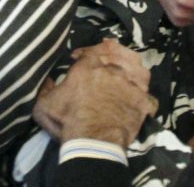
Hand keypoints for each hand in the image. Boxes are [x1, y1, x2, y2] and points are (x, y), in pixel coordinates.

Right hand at [32, 40, 154, 146]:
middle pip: (116, 53)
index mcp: (89, 66)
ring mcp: (132, 85)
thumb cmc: (68, 121)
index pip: (90, 51)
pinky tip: (141, 96)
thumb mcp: (44, 104)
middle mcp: (113, 69)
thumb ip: (45, 88)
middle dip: (110, 51)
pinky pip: (148, 94)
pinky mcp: (143, 101)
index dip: (84, 53)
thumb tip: (47, 79)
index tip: (79, 58)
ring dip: (132, 66)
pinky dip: (144, 95)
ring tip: (128, 69)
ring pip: (138, 67)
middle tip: (107, 53)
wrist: (93, 141)